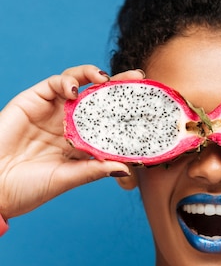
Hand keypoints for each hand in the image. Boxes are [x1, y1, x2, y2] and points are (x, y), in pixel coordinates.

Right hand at [0, 65, 141, 218]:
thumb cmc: (27, 189)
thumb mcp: (66, 179)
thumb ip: (93, 170)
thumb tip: (127, 168)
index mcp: (80, 144)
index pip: (110, 123)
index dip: (128, 114)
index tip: (149, 108)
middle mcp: (69, 124)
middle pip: (100, 100)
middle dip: (120, 87)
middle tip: (138, 78)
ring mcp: (53, 111)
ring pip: (80, 85)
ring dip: (96, 77)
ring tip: (108, 79)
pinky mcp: (34, 100)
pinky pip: (55, 82)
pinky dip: (68, 80)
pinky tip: (76, 89)